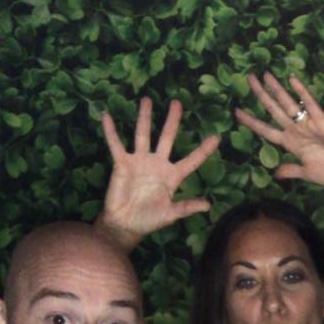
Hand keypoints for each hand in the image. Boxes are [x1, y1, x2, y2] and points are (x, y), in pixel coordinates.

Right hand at [99, 97, 219, 249]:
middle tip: (177, 102)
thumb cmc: (149, 220)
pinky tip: (106, 116)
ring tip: (147, 100)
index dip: (203, 150)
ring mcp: (140, 161)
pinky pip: (116, 144)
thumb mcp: (170, 214)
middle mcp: (157, 164)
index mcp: (172, 176)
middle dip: (172, 120)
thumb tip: (208, 206)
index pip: (191, 160)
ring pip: (143, 134)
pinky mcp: (122, 163)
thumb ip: (187, 207)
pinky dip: (111, 131)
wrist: (126, 224)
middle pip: (167, 137)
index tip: (216, 137)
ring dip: (145, 117)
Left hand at [236, 73, 323, 191]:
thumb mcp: (308, 174)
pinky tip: (291, 78)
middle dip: (261, 95)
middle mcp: (297, 130)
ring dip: (276, 89)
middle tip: (249, 78)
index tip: (237, 112)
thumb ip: (291, 170)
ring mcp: (308, 122)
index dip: (252, 122)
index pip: (267, 130)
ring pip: (288, 103)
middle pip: (274, 110)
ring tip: (264, 74)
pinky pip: (309, 102)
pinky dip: (301, 91)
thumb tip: (275, 174)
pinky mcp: (321, 119)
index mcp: (292, 144)